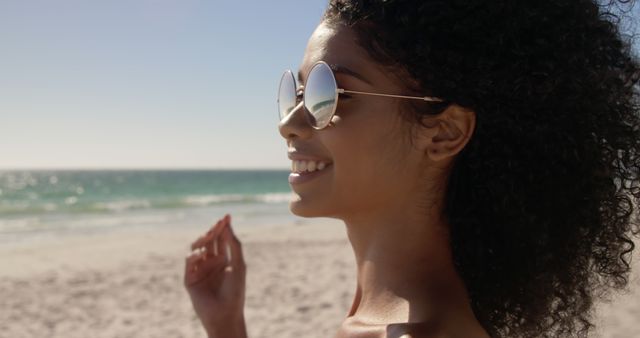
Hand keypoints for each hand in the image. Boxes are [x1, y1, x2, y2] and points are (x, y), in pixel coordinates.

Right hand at [184, 214, 247, 337]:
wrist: (225, 312)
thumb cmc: (235, 290)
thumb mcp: (238, 264)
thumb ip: (233, 244)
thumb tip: (227, 224)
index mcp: (224, 259)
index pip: (221, 239)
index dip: (223, 227)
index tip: (227, 216)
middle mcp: (211, 263)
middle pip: (209, 240)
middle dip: (213, 230)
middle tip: (218, 223)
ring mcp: (199, 269)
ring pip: (197, 247)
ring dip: (203, 239)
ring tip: (210, 236)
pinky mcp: (189, 278)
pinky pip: (189, 261)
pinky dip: (194, 255)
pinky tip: (201, 254)